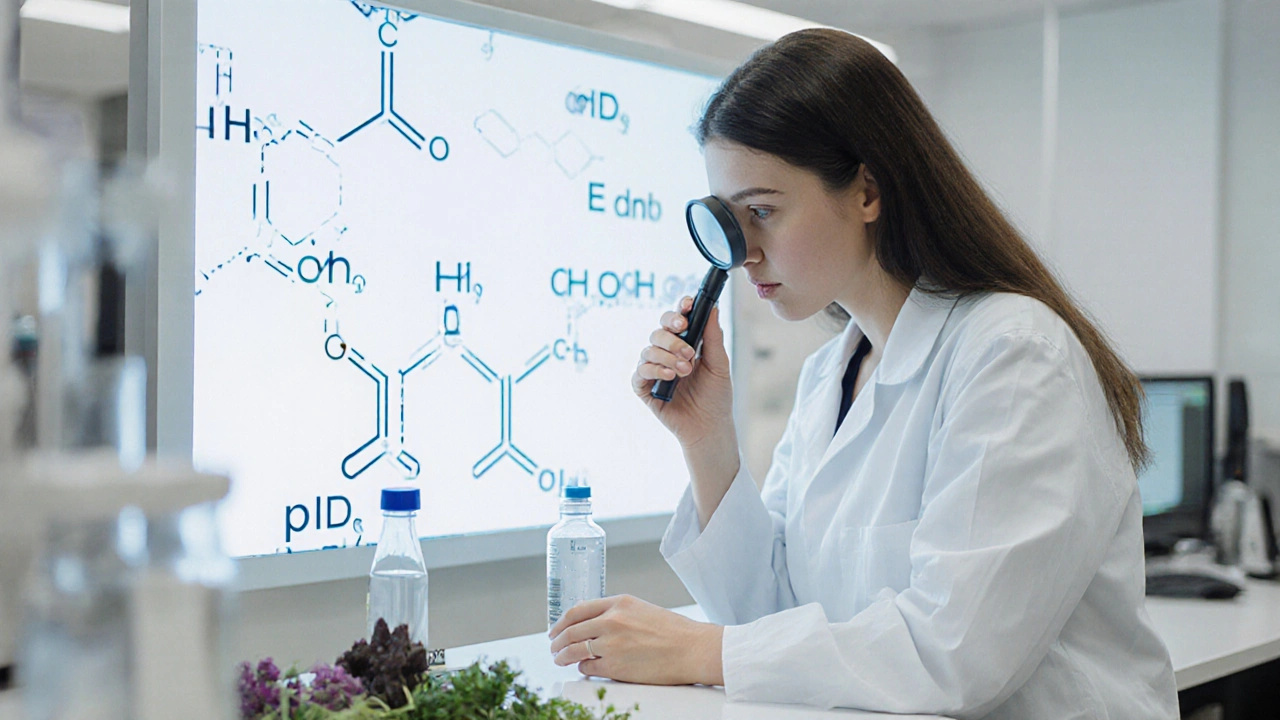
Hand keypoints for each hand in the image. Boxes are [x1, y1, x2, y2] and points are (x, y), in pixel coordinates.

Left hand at [548, 595, 723, 685]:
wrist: (693, 649)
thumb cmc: (675, 631)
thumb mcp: (642, 610)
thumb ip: (617, 614)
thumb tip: (593, 625)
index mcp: (619, 603)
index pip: (578, 610)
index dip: (562, 621)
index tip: (556, 628)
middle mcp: (611, 621)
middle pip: (571, 630)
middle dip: (558, 640)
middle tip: (553, 646)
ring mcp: (611, 644)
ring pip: (575, 650)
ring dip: (563, 656)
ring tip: (560, 659)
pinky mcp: (614, 667)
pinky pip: (588, 668)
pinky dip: (583, 669)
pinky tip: (584, 668)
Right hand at [631, 297, 735, 451]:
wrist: (709, 426)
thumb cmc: (715, 396)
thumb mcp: (719, 364)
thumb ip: (713, 336)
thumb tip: (713, 308)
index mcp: (684, 344)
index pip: (676, 320)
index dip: (679, 310)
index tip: (687, 306)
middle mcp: (666, 353)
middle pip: (658, 331)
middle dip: (672, 338)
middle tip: (689, 352)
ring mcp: (654, 370)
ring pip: (649, 349)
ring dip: (667, 357)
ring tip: (685, 371)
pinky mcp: (644, 388)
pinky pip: (640, 372)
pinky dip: (654, 370)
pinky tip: (670, 377)